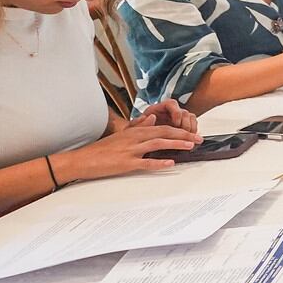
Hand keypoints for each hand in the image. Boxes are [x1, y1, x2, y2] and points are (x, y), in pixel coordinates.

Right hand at [56, 124, 198, 181]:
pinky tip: (171, 163)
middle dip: (183, 135)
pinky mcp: (126, 163)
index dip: (179, 130)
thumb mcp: (122, 134)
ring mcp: (131, 150)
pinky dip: (159, 162)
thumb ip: (138, 126)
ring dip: (176, 144)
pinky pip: (145, 162)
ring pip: (158, 144)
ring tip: (191, 146)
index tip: (192, 133)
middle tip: (199, 139)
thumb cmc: (102, 149)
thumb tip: (152, 119)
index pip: (163, 127)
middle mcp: (135, 138)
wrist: (83, 159)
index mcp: (135, 131)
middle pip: (164, 133)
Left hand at [131, 99, 199, 136]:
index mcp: (158, 108)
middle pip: (184, 112)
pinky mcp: (183, 125)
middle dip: (186, 124)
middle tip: (184, 135)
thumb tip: (150, 117)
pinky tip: (190, 139)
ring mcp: (177, 117)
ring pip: (190, 118)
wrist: (139, 140)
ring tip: (187, 138)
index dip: (176, 113)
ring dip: (191, 128)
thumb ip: (139, 123)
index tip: (176, 123)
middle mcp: (170, 111)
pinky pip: (193, 124)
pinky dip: (193, 131)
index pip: (172, 104)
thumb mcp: (133, 128)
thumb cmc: (137, 133)